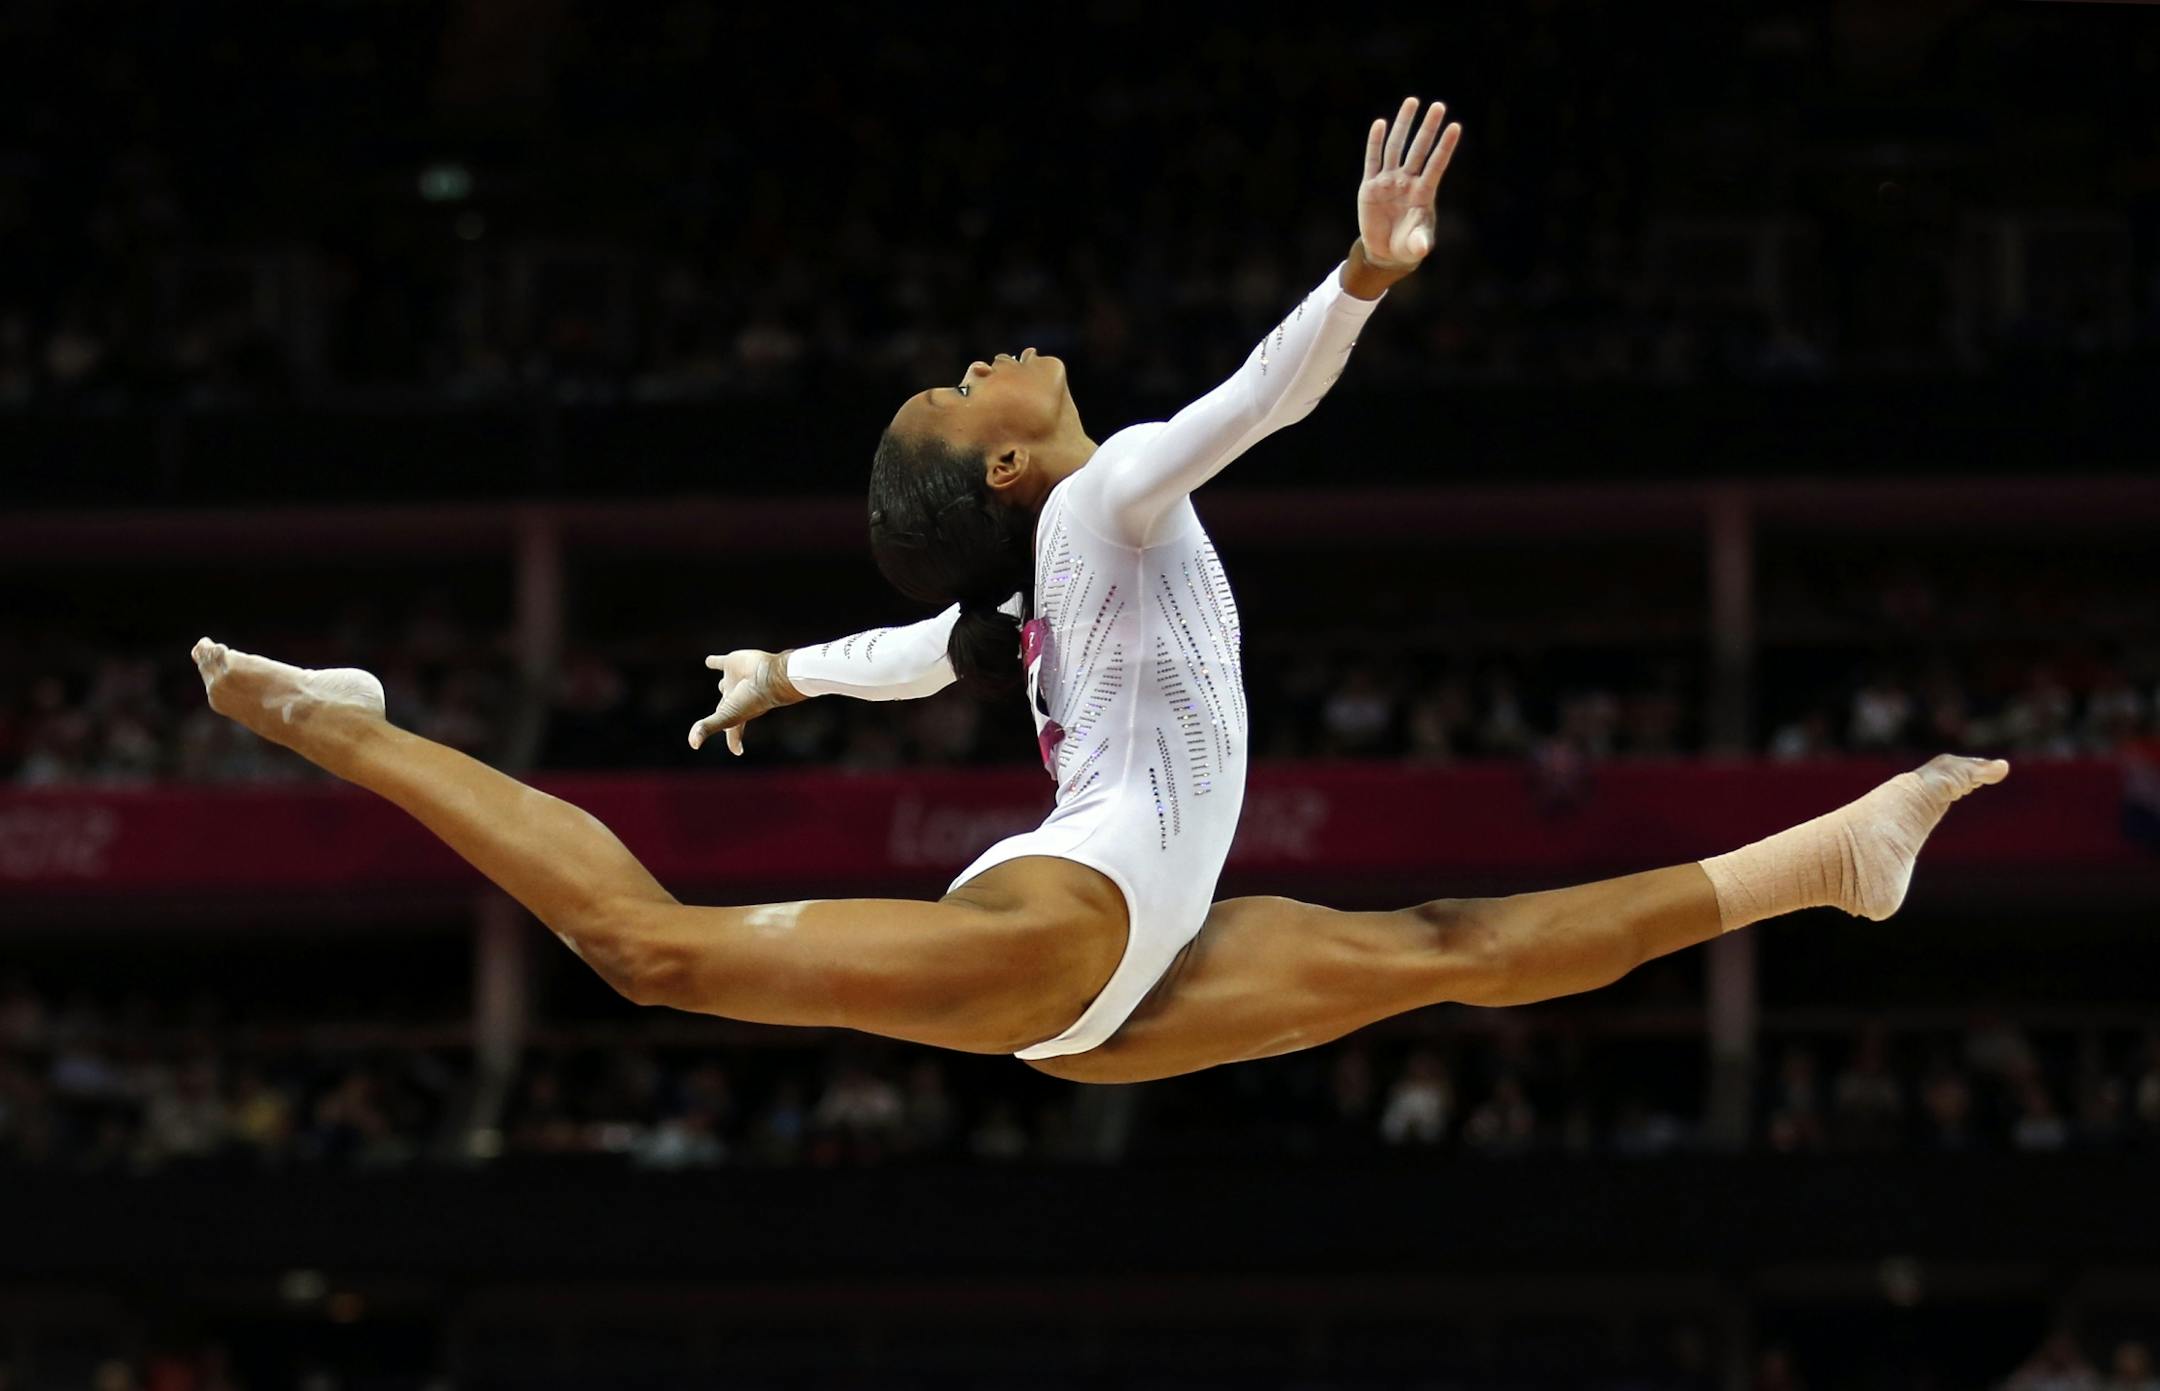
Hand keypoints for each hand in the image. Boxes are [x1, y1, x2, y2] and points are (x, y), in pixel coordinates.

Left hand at [688, 649, 801, 755]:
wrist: (769, 675)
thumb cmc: (752, 699)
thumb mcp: (726, 717)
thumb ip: (707, 728)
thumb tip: (693, 745)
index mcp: (737, 714)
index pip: (733, 732)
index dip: (734, 742)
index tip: (737, 751)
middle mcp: (736, 698)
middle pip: (726, 707)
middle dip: (723, 713)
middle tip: (721, 720)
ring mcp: (735, 681)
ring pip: (725, 684)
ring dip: (723, 685)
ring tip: (722, 687)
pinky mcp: (733, 663)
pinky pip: (720, 663)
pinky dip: (714, 662)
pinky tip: (709, 661)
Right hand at [1357, 96, 1462, 271]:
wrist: (1385, 252)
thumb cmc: (1407, 246)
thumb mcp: (1416, 246)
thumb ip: (1419, 243)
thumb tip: (1421, 248)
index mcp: (1423, 193)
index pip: (1436, 164)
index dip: (1445, 147)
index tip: (1455, 127)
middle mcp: (1408, 182)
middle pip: (1419, 149)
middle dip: (1428, 128)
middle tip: (1439, 106)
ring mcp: (1389, 181)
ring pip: (1396, 147)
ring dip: (1404, 125)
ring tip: (1412, 102)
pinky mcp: (1370, 186)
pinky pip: (1373, 160)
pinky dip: (1376, 142)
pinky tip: (1381, 123)